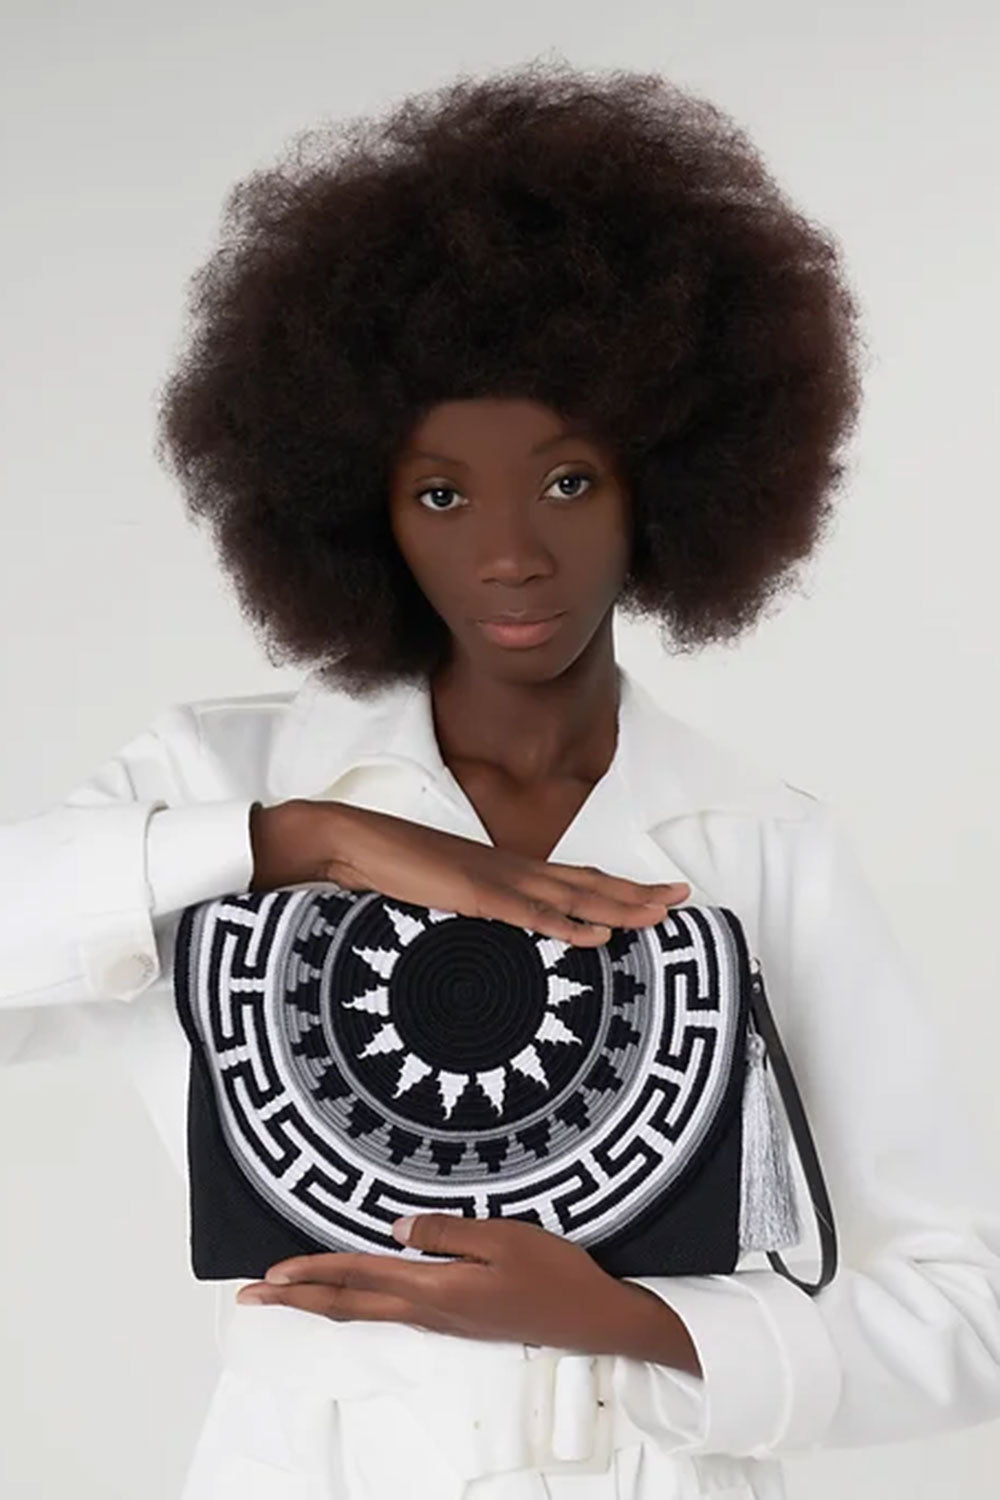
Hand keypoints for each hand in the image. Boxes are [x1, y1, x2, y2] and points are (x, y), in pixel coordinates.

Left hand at [234, 1214, 697, 1369]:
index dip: (311, 1272)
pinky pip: (390, 1309)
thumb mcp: (504, 1238)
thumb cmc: (554, 1273)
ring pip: (365, 1310)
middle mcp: (428, 1309)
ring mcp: (442, 1318)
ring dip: (321, 1300)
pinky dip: (356, 1300)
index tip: (268, 1273)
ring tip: (289, 1293)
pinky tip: (355, 1292)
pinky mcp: (456, 1316)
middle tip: (251, 1295)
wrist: (593, 1319)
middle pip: (348, 1305)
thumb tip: (393, 1229)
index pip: (358, 1275)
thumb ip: (445, 1233)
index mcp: (434, 1288)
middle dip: (296, 1298)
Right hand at [250, 798, 689, 946]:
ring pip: (573, 896)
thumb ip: (470, 911)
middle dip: (638, 893)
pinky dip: (570, 925)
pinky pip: (531, 914)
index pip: (574, 880)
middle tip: (683, 898)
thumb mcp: (440, 895)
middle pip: (588, 883)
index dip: (617, 889)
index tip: (654, 896)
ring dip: (620, 906)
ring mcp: (496, 881)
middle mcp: (511, 871)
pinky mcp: (474, 895)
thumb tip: (490, 935)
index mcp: (505, 872)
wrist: (349, 841)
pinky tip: (600, 936)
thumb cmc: (391, 868)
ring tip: (662, 915)